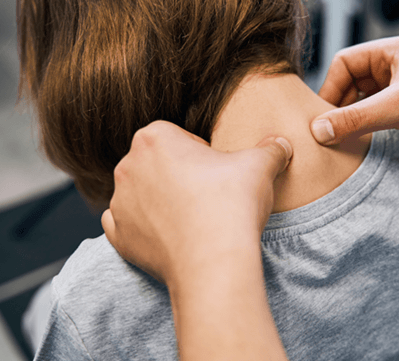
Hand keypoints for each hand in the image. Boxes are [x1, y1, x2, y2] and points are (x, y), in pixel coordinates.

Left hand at [101, 120, 291, 287]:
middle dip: (177, 175)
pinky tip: (166, 234)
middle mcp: (128, 166)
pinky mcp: (118, 235)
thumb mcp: (259, 166)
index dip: (199, 153)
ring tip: (189, 218)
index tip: (215, 173)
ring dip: (159, 200)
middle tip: (204, 196)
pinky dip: (142, 227)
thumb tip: (280, 143)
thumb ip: (269, 148)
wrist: (213, 261)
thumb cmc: (231, 205)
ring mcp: (120, 202)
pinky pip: (125, 224)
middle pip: (156, 164)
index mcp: (153, 138)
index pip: (177, 137)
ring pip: (140, 194)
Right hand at [311, 36, 398, 144]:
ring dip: (350, 118)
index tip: (325, 115)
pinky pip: (369, 114)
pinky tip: (362, 137)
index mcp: (390, 52)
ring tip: (349, 135)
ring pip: (357, 101)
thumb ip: (356, 118)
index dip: (330, 88)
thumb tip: (320, 129)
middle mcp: (391, 68)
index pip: (343, 63)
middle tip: (334, 129)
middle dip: (340, 106)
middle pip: (347, 83)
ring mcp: (395, 88)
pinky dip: (361, 126)